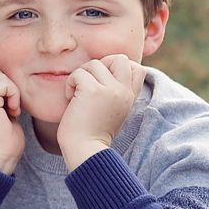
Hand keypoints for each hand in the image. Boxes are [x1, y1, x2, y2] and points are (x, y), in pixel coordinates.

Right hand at [0, 69, 24, 172]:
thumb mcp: (2, 115)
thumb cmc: (5, 142)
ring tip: (11, 112)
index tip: (11, 111)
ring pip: (1, 77)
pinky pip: (5, 83)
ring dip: (13, 93)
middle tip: (12, 111)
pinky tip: (12, 112)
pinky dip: (14, 96)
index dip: (8, 91)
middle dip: (10, 90)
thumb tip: (13, 83)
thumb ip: (2, 99)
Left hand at [57, 54, 145, 169]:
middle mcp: (124, 92)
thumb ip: (116, 94)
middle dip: (101, 64)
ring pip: (95, 63)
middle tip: (90, 82)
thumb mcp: (115, 112)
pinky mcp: (93, 91)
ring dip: (81, 75)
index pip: (137, 68)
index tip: (103, 82)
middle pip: (120, 58)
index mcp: (130, 97)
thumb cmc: (93, 133)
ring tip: (77, 94)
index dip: (118, 68)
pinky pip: (79, 73)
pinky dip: (70, 83)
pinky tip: (70, 98)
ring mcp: (111, 90)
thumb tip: (106, 71)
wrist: (85, 150)